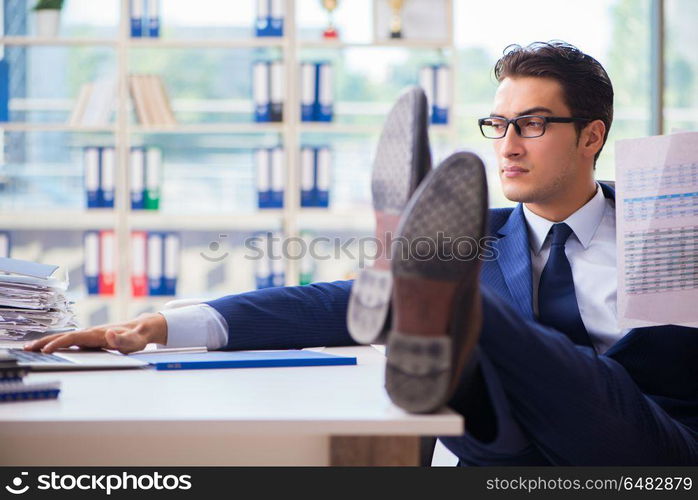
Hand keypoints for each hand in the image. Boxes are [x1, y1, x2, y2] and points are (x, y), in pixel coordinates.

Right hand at [23, 313, 167, 354]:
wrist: (142, 328)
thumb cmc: (138, 336)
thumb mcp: (135, 341)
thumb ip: (123, 340)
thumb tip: (109, 333)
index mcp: (98, 334)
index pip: (75, 338)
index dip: (60, 343)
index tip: (45, 349)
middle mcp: (91, 332)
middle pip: (65, 336)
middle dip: (46, 341)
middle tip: (27, 348)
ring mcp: (90, 335)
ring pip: (65, 337)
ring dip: (47, 342)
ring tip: (30, 348)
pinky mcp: (90, 338)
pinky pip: (70, 340)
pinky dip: (56, 343)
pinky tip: (47, 348)